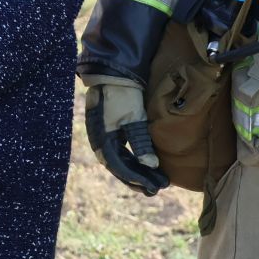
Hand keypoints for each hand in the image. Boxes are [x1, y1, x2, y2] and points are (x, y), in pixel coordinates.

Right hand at [82, 77, 166, 196]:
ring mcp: (103, 136)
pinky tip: (144, 165)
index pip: (120, 167)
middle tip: (158, 188)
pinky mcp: (109, 130)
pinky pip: (120, 151)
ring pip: (120, 161)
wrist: (113, 70)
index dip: (138, 179)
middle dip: (139, 179)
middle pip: (120, 167)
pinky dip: (132, 160)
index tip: (154, 187)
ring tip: (155, 180)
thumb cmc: (123, 93)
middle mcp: (100, 142)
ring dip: (137, 171)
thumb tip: (151, 166)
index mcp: (103, 140)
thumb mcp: (134, 118)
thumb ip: (141, 143)